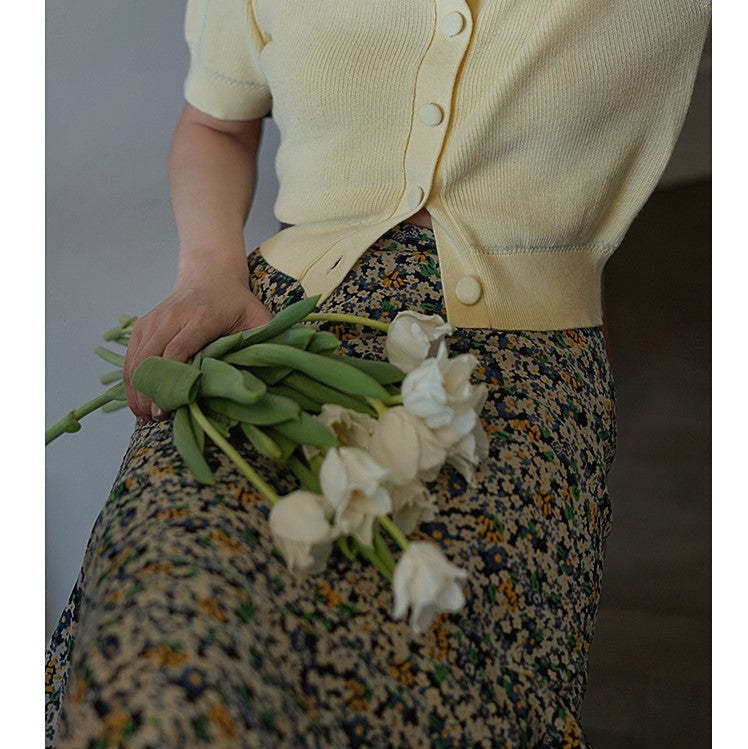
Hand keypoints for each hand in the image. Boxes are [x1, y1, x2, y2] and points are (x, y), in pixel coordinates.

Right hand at [123, 272, 273, 423]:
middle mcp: (173, 316)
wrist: (210, 275)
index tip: (169, 407)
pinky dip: (131, 378)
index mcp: (201, 317)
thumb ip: (264, 341)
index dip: (170, 380)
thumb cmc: (237, 302)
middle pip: (151, 357)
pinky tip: (138, 400)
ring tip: (145, 416)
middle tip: (155, 419)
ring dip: (137, 389)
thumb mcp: (258, 317)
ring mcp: (154, 319)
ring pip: (137, 358)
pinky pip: (131, 354)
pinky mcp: (144, 324)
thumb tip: (271, 370)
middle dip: (150, 391)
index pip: (177, 350)